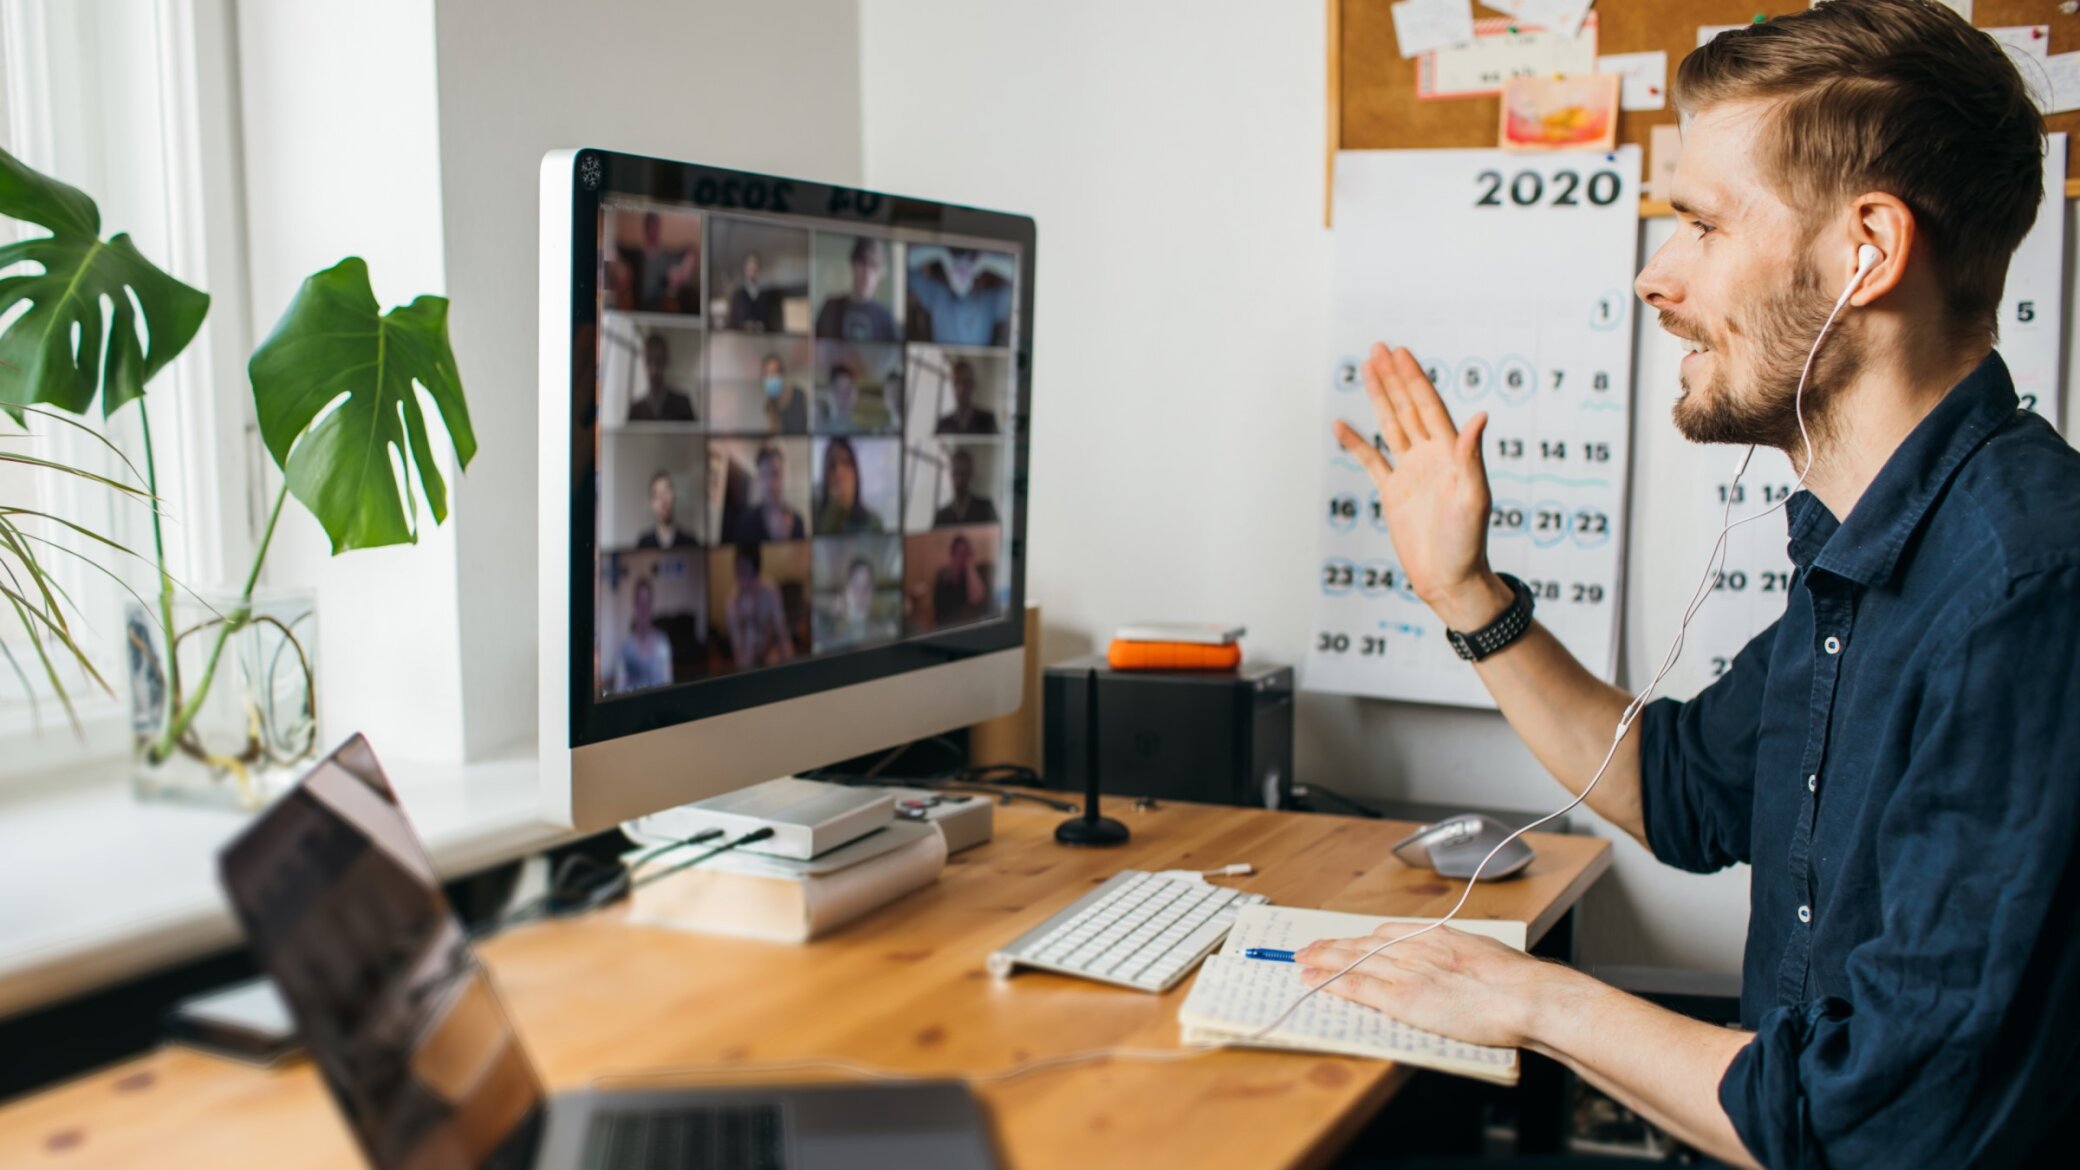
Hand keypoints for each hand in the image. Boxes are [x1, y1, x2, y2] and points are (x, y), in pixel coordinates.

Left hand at [1293, 923, 1565, 1049]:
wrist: (1524, 996)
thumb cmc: (1517, 980)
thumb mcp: (1485, 953)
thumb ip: (1462, 954)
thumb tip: (1461, 959)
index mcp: (1436, 935)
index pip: (1386, 933)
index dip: (1361, 938)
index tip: (1347, 940)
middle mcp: (1416, 947)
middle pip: (1363, 943)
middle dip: (1333, 946)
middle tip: (1309, 947)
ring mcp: (1407, 972)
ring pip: (1354, 960)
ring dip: (1324, 960)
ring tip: (1301, 960)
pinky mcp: (1403, 998)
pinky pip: (1359, 987)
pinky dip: (1332, 982)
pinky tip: (1314, 979)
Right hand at [1332, 344, 1508, 629]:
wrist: (1449, 579)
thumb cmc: (1467, 543)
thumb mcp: (1473, 498)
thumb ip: (1472, 456)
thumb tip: (1480, 416)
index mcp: (1450, 454)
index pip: (1429, 406)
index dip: (1414, 378)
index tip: (1401, 353)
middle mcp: (1430, 457)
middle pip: (1408, 407)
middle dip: (1394, 378)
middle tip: (1379, 348)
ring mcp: (1411, 473)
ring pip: (1390, 426)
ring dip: (1379, 398)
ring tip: (1367, 370)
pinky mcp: (1394, 493)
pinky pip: (1371, 461)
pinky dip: (1356, 442)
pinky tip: (1341, 425)